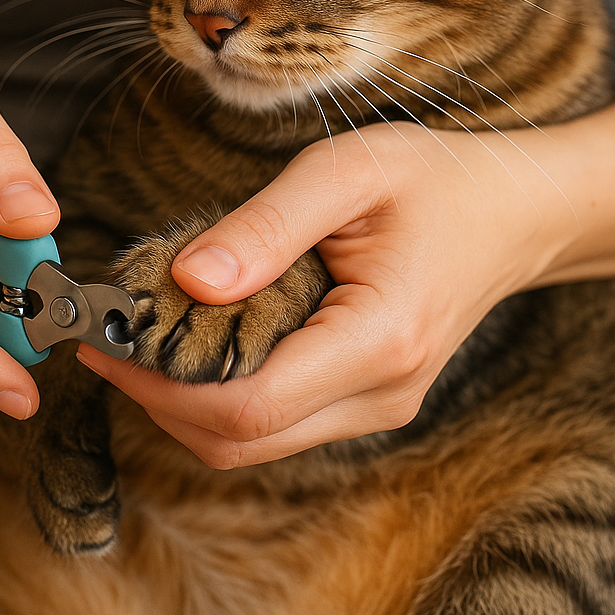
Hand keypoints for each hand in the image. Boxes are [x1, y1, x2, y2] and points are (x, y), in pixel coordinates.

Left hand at [77, 120, 570, 465]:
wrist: (511, 213)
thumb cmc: (434, 180)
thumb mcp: (347, 172)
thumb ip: (266, 226)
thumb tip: (188, 281)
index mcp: (378, 339)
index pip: (246, 403)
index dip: (159, 383)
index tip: (103, 336)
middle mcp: (380, 394)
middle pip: (239, 439)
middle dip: (157, 398)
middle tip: (108, 336)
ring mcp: (378, 406)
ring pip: (253, 442)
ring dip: (184, 401)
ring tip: (142, 336)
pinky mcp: (368, 399)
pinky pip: (277, 421)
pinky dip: (221, 394)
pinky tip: (197, 340)